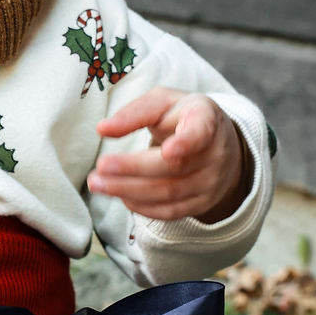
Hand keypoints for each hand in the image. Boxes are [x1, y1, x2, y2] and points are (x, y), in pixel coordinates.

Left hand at [89, 89, 250, 222]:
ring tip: (97, 183)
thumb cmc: (182, 118)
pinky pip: (169, 211)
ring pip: (168, 193)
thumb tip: (103, 129)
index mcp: (205, 119)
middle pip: (173, 167)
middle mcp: (214, 153)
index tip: (168, 150)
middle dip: (133, 169)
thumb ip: (135, 112)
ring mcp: (210, 182)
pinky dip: (141, 206)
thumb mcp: (163, 102)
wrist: (218, 145)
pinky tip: (120, 196)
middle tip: (100, 167)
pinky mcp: (201, 203)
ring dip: (128, 190)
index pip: (200, 132)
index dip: (186, 142)